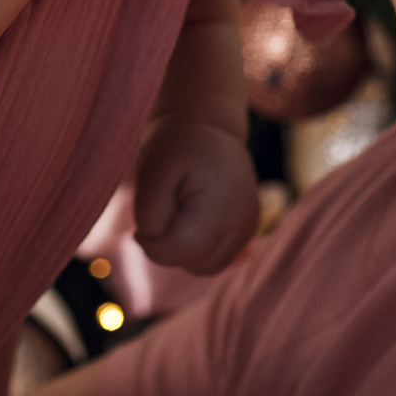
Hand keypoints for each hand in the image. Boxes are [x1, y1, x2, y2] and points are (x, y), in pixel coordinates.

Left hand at [131, 116, 260, 274]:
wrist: (208, 127)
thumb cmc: (176, 147)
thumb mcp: (152, 171)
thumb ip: (149, 214)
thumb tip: (155, 244)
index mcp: (221, 205)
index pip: (177, 251)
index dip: (151, 239)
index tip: (146, 212)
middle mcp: (243, 222)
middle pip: (190, 262)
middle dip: (168, 243)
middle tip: (166, 205)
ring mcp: (249, 229)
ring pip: (202, 267)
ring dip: (182, 248)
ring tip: (180, 210)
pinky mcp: (248, 232)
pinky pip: (214, 260)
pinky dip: (197, 247)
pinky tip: (192, 218)